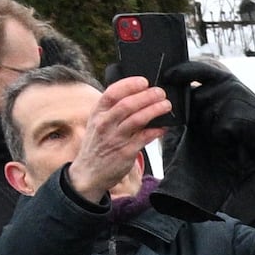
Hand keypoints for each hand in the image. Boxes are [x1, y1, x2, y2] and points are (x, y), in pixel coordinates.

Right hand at [66, 78, 171, 200]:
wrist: (88, 173)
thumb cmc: (97, 145)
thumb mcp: (98, 123)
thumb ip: (113, 111)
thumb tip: (137, 97)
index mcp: (97, 113)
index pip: (112, 93)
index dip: (129, 85)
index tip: (144, 81)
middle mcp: (105, 124)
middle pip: (127, 104)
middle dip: (147, 96)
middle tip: (160, 92)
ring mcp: (115, 138)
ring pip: (137, 120)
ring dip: (154, 110)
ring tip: (166, 105)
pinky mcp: (125, 152)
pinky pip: (144, 138)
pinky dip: (156, 131)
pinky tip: (164, 127)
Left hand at [173, 62, 254, 181]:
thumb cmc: (241, 108)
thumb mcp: (225, 90)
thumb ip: (204, 87)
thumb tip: (174, 89)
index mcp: (221, 74)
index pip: (194, 68)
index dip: (178, 73)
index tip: (166, 78)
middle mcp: (226, 82)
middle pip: (194, 100)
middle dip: (197, 113)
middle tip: (216, 118)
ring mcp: (230, 98)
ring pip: (202, 117)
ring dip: (210, 126)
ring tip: (227, 124)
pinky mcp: (233, 115)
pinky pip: (215, 129)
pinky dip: (221, 136)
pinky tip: (233, 133)